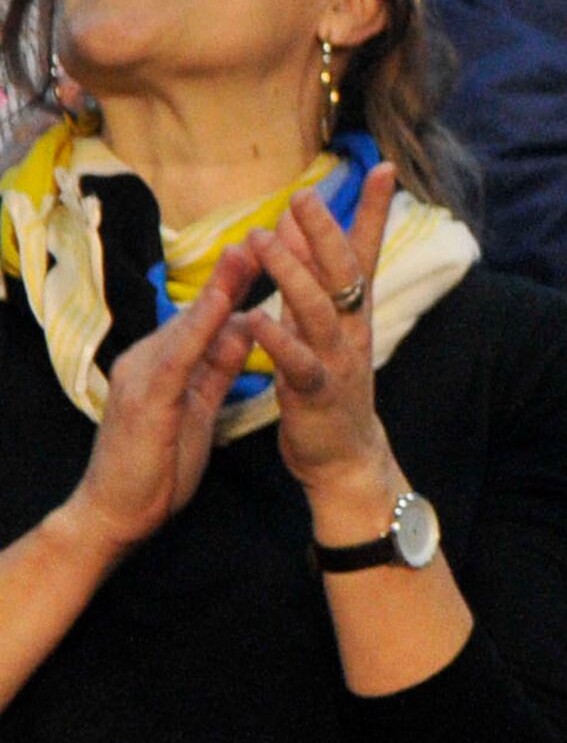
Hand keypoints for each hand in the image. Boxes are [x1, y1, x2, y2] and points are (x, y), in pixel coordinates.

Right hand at [51, 269, 253, 560]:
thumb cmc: (159, 462)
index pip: (208, 314)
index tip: (274, 247)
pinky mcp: (143, 399)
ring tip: (250, 249)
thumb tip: (244, 325)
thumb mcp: (199, 403)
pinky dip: (200, 329)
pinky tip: (224, 307)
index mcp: (165, 360)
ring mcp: (141, 375)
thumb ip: (219, 364)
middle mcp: (148, 358)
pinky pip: (177, 358)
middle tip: (272, 229)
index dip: (238, 281)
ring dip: (219, 287)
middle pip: (199, 309)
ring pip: (187, 324)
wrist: (117, 512)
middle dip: (234, 271)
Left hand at [240, 166, 406, 543]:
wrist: (345, 457)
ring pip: (319, 309)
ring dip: (293, 273)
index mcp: (353, 311)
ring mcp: (337, 360)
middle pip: (343, 270)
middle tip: (303, 194)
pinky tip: (258, 320)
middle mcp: (352, 328)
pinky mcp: (316, 393)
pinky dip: (280, 340)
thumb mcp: (325, 330)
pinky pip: (298, 363)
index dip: (373, 210)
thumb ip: (313, 285)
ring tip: (266, 240)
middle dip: (324, 230)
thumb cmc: (328, 387)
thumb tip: (298, 233)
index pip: (363, 250)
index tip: (382, 167)